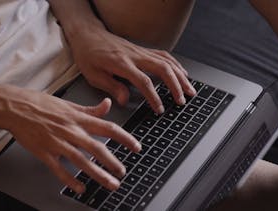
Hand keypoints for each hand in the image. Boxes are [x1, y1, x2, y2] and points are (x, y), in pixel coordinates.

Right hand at [0, 85, 140, 192]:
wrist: (13, 107)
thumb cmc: (39, 103)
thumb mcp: (68, 103)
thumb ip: (90, 108)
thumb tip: (108, 104)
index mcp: (78, 118)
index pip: (108, 127)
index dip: (125, 138)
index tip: (136, 147)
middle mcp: (71, 131)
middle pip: (97, 148)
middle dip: (113, 162)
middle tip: (123, 172)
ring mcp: (57, 142)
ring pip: (82, 162)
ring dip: (98, 174)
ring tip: (110, 183)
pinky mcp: (44, 152)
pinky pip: (59, 169)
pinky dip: (71, 180)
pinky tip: (81, 188)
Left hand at [67, 25, 195, 112]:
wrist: (88, 35)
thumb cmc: (89, 55)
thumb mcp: (93, 75)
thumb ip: (112, 87)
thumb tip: (125, 100)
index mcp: (122, 64)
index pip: (144, 81)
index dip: (154, 97)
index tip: (160, 109)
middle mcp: (135, 56)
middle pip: (162, 69)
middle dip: (176, 86)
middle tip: (182, 100)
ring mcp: (141, 51)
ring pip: (167, 62)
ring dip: (180, 76)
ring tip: (190, 90)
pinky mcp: (143, 50)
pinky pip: (164, 56)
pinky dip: (176, 65)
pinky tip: (182, 74)